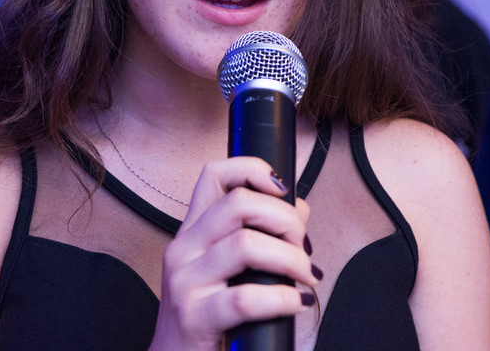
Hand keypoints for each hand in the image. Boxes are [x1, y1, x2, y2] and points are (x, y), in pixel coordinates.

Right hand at [149, 157, 317, 350]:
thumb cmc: (209, 319)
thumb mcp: (229, 271)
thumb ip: (261, 236)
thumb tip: (298, 210)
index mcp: (193, 232)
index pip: (214, 175)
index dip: (252, 169)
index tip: (282, 189)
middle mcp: (184, 249)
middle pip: (239, 204)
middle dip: (285, 220)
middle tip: (303, 247)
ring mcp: (185, 282)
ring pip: (246, 245)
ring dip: (291, 259)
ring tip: (305, 277)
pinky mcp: (194, 317)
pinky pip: (246, 298)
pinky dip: (282, 298)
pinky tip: (295, 304)